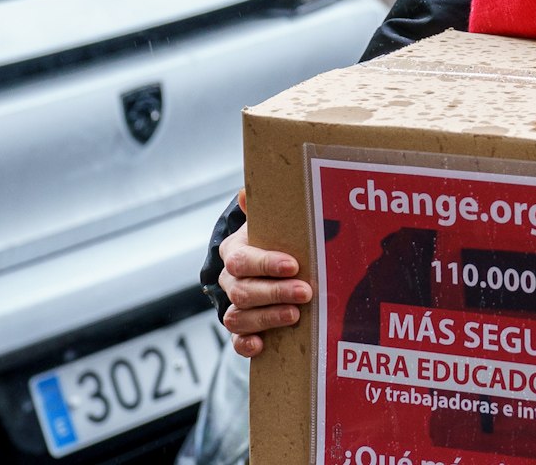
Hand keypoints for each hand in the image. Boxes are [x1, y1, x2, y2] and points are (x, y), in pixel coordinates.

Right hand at [217, 191, 310, 356]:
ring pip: (238, 316)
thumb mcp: (272, 222)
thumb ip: (263, 209)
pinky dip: (246, 344)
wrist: (262, 265)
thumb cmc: (274, 241)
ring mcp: (233, 305)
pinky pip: (235, 340)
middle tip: (306, 292)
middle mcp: (229, 280)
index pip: (242, 259)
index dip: (266, 264)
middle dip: (276, 292)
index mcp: (235, 251)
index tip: (293, 265)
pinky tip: (262, 344)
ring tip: (295, 315)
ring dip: (267, 317)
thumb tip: (245, 191)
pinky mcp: (241, 328)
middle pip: (243, 290)